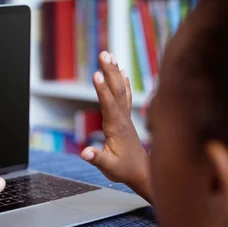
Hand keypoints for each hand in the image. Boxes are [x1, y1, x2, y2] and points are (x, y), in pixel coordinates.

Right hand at [81, 51, 149, 194]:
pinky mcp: (126, 119)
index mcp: (116, 128)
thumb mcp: (109, 167)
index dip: (102, 90)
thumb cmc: (124, 170)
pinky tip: (122, 72)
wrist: (143, 173)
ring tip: (109, 55)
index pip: (108, 105)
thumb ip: (97, 158)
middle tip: (104, 54)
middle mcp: (123, 118)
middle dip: (109, 72)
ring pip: (121, 90)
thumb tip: (84, 153)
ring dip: (114, 72)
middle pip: (116, 90)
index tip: (96, 74)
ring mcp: (126, 117)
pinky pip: (125, 96)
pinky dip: (124, 82)